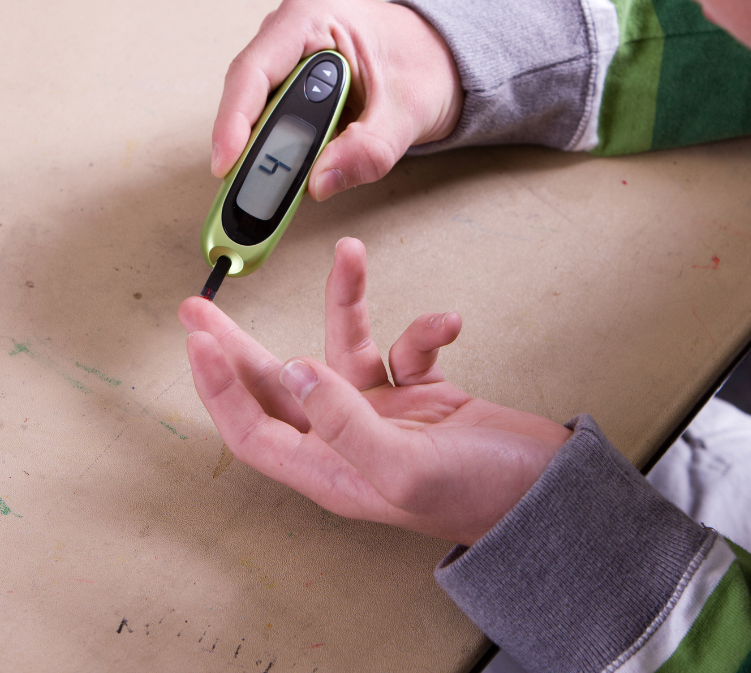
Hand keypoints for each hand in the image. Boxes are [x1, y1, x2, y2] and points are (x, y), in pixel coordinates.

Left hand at [179, 238, 570, 546]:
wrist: (553, 492)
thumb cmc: (483, 496)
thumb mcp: (407, 466)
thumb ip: (346, 423)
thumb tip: (295, 371)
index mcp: (330, 471)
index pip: (252, 429)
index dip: (219, 388)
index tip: (197, 340)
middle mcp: (346, 441)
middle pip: (275, 386)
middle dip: (237, 344)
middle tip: (199, 306)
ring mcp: (382, 415)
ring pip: (343, 348)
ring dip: (346, 302)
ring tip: (350, 254)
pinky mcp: (421, 395)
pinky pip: (405, 348)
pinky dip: (424, 330)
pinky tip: (446, 326)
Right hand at [211, 0, 463, 200]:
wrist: (442, 61)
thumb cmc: (426, 68)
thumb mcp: (407, 113)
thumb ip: (367, 150)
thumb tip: (318, 183)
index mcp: (315, 15)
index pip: (255, 69)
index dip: (234, 119)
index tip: (225, 163)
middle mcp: (290, 27)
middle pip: (246, 90)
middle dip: (241, 142)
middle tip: (240, 190)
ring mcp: (286, 50)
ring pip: (252, 104)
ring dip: (253, 147)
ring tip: (256, 189)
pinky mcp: (290, 75)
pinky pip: (267, 112)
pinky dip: (268, 145)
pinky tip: (274, 173)